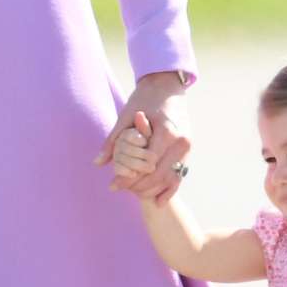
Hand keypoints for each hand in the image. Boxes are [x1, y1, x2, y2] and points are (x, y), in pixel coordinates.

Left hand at [97, 71, 190, 199]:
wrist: (168, 85)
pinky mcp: (188, 150)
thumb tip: (98, 163)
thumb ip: (113, 141)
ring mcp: (187, 147)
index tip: (115, 185)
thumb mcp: (125, 117)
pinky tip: (157, 202)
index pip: (148, 164)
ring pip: (171, 178)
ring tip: (135, 196)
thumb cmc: (145, 98)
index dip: (130, 178)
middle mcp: (181, 142)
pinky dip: (169, 189)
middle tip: (123, 192)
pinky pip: (180, 175)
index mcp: (167, 132)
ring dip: (153, 190)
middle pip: (160, 175)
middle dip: (140, 186)